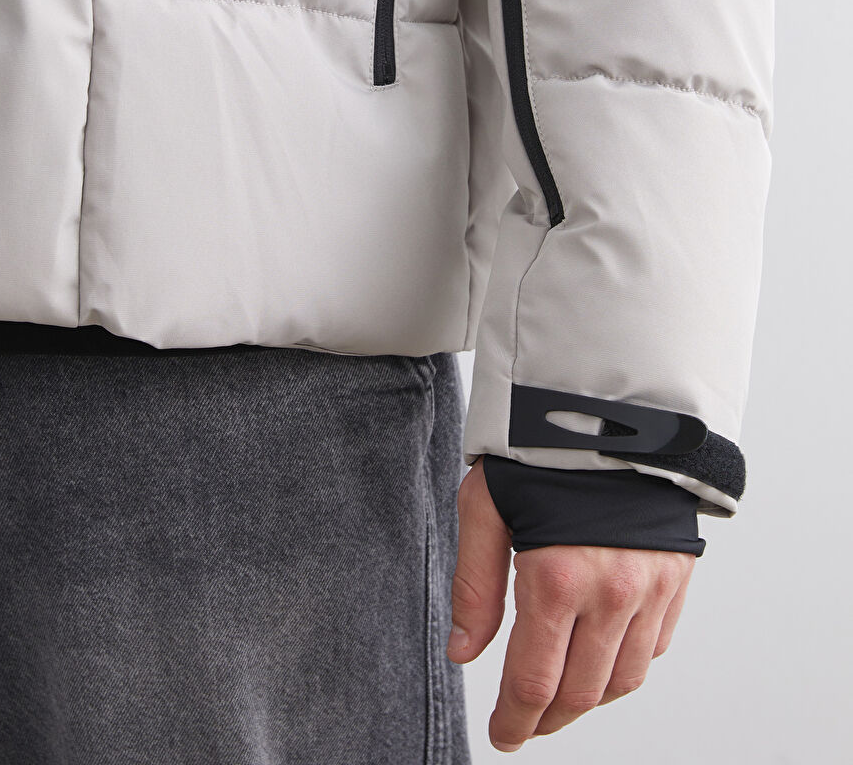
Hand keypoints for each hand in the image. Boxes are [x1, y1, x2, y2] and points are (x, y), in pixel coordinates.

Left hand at [447, 458, 694, 751]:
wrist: (614, 407)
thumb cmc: (541, 448)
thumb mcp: (485, 505)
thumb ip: (475, 585)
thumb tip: (464, 652)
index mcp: (557, 577)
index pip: (534, 681)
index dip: (515, 720)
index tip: (502, 735)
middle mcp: (612, 592)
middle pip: (581, 692)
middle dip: (548, 718)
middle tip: (524, 724)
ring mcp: (651, 587)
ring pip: (623, 679)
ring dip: (589, 699)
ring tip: (560, 697)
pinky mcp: (676, 576)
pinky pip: (655, 646)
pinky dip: (627, 665)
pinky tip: (601, 657)